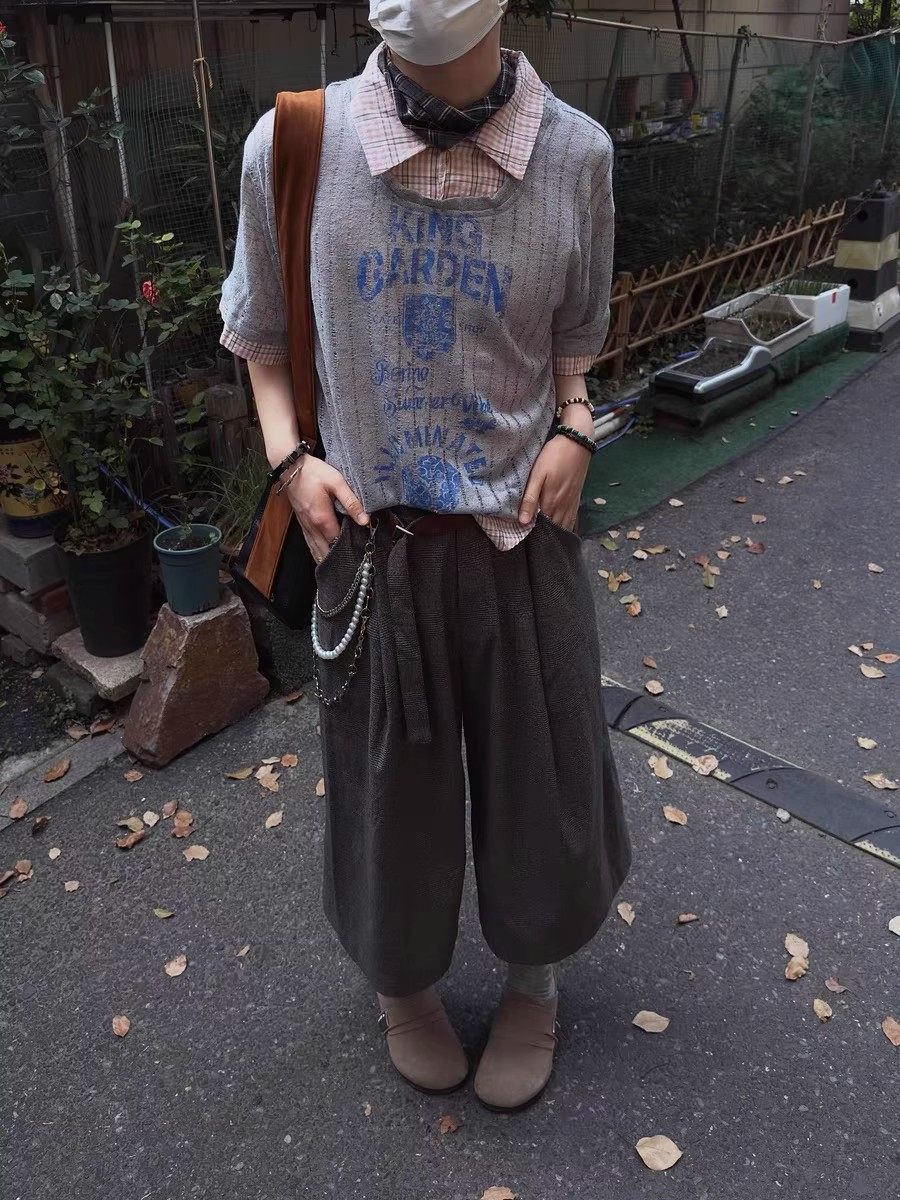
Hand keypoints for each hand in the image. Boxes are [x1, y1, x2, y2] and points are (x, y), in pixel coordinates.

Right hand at [283, 455, 368, 562]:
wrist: (290, 467)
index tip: (360, 555)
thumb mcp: (337, 482)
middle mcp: (312, 526)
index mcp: (322, 518)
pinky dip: (316, 552)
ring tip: (338, 569)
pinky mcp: (301, 522)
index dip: (348, 549)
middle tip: (351, 567)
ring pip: (315, 549)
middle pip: (325, 550)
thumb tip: (365, 520)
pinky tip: (321, 557)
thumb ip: (351, 501)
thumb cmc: (314, 472)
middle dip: (337, 559)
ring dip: (325, 559)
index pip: (337, 541)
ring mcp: (305, 525)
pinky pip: (309, 543)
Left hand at [518, 411, 592, 531]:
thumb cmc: (554, 457)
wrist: (577, 442)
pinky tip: (561, 527)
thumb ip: (530, 499)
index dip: (533, 534)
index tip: (525, 538)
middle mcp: (563, 506)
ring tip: (547, 537)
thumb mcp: (537, 475)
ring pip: (564, 525)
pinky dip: (566, 525)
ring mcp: (572, 502)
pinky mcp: (577, 497)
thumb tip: (523, 522)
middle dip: (545, 535)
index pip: (542, 527)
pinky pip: (572, 518)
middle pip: (554, 528)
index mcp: (551, 503)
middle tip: (535, 540)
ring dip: (556, 532)